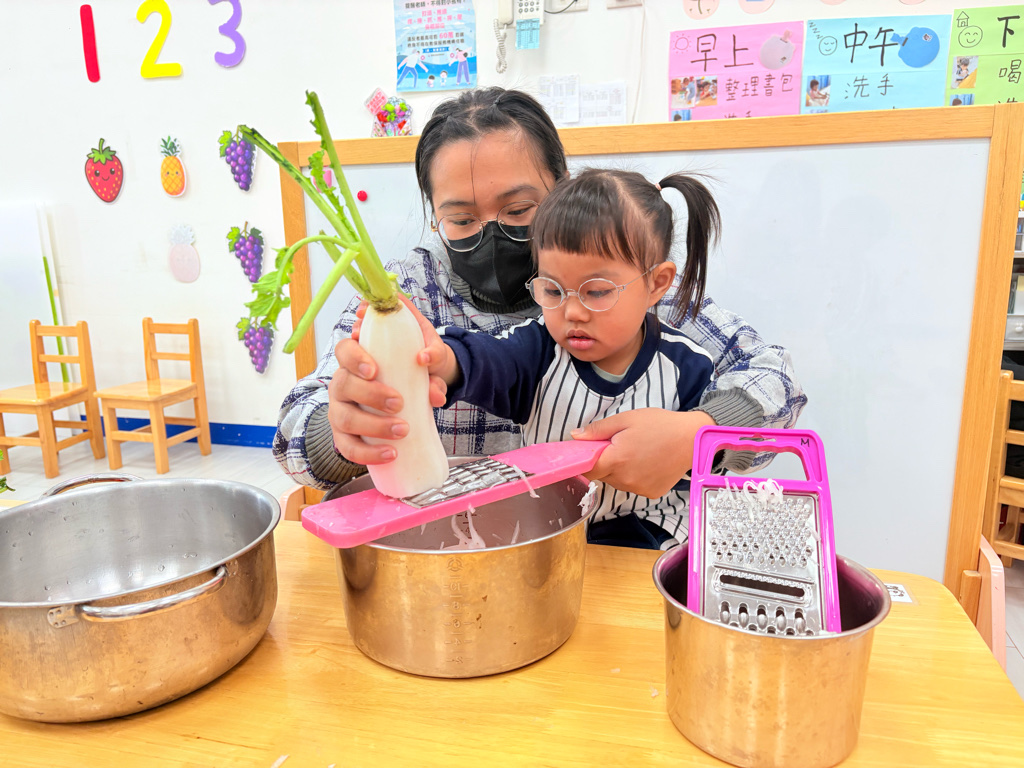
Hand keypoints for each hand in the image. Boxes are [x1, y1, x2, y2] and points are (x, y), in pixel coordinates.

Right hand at [329, 299, 448, 465]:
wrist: (414, 392)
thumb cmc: (413, 368)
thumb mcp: (426, 358)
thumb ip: (434, 365)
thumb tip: (435, 395)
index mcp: (356, 358)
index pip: (344, 350)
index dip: (354, 359)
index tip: (373, 370)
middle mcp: (342, 382)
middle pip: (344, 384)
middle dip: (370, 396)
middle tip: (399, 403)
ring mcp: (340, 409)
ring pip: (344, 418)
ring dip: (373, 426)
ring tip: (402, 429)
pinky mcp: (345, 434)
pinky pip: (348, 447)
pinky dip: (368, 454)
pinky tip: (390, 454)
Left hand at [571, 409, 714, 497]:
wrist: (692, 439)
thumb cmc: (660, 425)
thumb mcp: (626, 419)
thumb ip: (598, 430)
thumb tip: (575, 437)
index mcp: (617, 459)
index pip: (586, 469)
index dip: (583, 460)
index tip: (587, 451)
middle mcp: (626, 479)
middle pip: (601, 475)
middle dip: (604, 461)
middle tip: (618, 444)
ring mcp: (639, 489)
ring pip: (617, 481)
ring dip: (619, 469)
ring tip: (636, 451)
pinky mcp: (651, 493)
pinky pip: (633, 486)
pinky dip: (634, 476)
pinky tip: (646, 462)